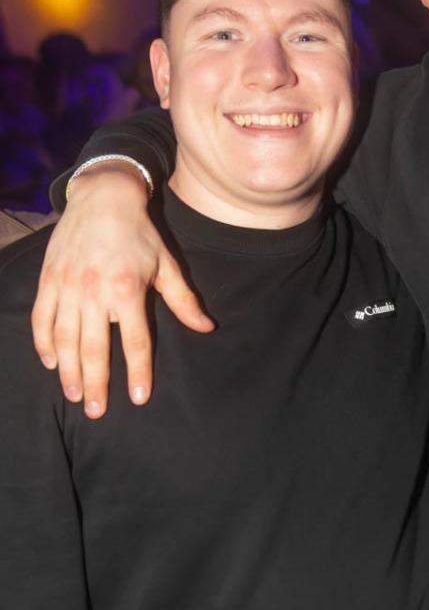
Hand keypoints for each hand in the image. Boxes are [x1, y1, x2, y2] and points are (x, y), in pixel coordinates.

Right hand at [31, 165, 213, 417]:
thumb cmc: (139, 233)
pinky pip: (42, 319)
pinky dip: (44, 344)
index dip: (137, 372)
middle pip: (94, 349)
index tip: (138, 398)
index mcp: (128, 290)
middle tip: (96, 411)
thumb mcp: (167, 264)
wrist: (103, 198)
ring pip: (64, 339)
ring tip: (74, 396)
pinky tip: (51, 363)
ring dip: (68, 372)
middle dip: (95, 384)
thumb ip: (183, 300)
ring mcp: (68, 287)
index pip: (135, 342)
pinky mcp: (49, 280)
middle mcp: (95, 292)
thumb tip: (206, 328)